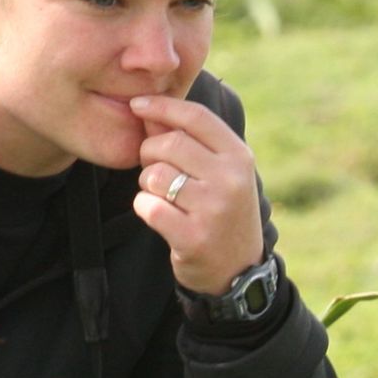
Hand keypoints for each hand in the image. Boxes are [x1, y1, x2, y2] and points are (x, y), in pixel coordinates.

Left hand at [129, 94, 263, 296]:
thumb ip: (186, 141)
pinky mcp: (193, 237)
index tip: (137, 105)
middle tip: (153, 170)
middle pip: (169, 144)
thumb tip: (147, 111)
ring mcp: (214, 209)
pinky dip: (145, 208)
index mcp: (239, 158)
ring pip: (155, 175)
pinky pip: (148, 206)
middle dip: (150, 153)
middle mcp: (231, 180)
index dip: (162, 106)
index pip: (196, 117)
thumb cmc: (222, 213)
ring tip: (162, 196)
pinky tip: (161, 217)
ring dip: (147, 184)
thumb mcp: (219, 174)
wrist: (238, 272)